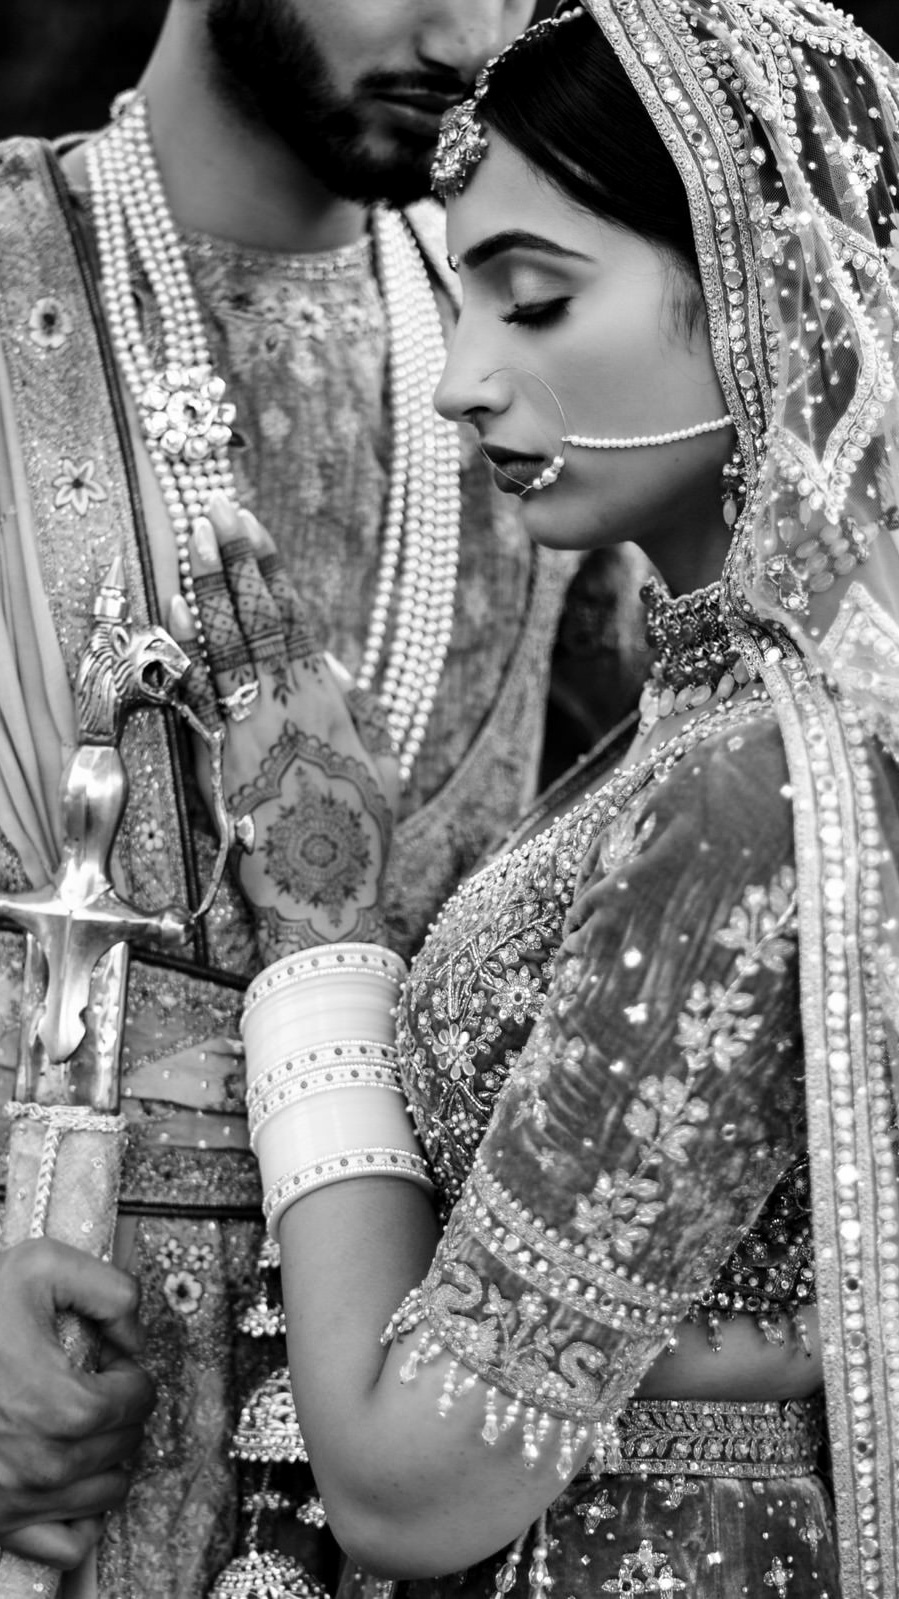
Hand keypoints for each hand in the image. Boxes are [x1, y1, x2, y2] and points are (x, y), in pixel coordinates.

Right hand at [0, 1238, 154, 1567]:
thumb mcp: (38, 1267)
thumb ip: (109, 1289)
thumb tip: (134, 1336)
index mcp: (65, 1406)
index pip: (139, 1398)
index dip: (129, 1369)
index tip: (107, 1359)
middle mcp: (47, 1464)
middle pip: (126, 1444)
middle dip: (122, 1410)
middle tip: (94, 1385)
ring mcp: (21, 1500)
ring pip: (107, 1493)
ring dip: (108, 1458)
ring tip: (81, 1426)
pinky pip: (68, 1544)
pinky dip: (81, 1516)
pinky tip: (69, 1480)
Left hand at [170, 494, 398, 961]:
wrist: (321, 901)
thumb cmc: (359, 839)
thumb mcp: (383, 769)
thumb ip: (358, 708)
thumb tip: (327, 657)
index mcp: (333, 709)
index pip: (297, 622)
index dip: (272, 570)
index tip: (254, 528)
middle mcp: (289, 711)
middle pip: (257, 622)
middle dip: (236, 562)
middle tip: (217, 512)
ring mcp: (250, 734)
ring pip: (227, 649)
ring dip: (209, 590)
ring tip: (196, 541)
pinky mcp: (222, 762)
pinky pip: (203, 693)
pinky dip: (189, 648)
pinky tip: (178, 610)